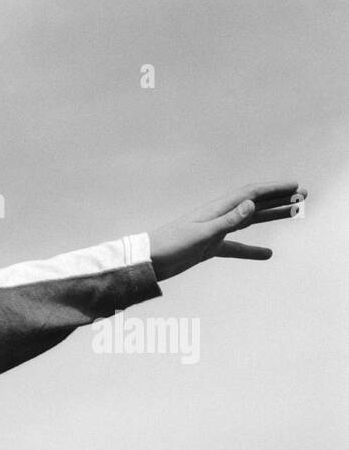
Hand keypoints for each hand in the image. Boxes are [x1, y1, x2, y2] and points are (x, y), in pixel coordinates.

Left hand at [147, 181, 305, 282]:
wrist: (147, 262)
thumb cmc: (169, 245)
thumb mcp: (201, 233)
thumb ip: (227, 221)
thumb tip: (251, 204)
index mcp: (217, 209)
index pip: (251, 194)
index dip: (274, 189)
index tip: (295, 187)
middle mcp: (218, 217)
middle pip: (254, 204)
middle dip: (278, 199)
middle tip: (302, 197)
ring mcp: (214, 232)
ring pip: (248, 222)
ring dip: (270, 217)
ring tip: (293, 215)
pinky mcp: (208, 248)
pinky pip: (235, 247)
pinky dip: (252, 249)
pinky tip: (267, 254)